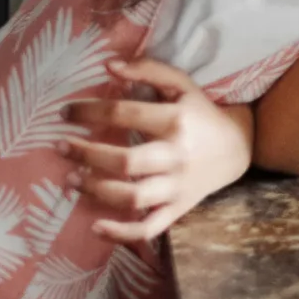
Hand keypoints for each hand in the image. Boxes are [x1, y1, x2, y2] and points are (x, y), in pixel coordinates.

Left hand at [63, 58, 255, 243]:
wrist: (238, 147)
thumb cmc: (202, 113)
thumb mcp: (182, 85)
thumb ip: (148, 70)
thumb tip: (108, 65)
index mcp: (176, 120)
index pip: (125, 114)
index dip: (89, 112)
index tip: (64, 114)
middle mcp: (177, 155)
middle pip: (125, 161)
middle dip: (86, 154)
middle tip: (60, 148)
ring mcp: (177, 186)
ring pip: (133, 196)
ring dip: (96, 190)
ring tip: (71, 180)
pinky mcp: (178, 208)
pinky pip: (149, 228)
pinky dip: (121, 233)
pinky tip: (96, 227)